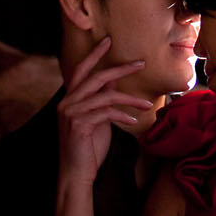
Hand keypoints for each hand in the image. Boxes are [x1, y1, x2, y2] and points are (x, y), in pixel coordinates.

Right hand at [57, 37, 152, 186]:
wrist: (76, 174)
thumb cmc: (88, 147)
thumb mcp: (97, 119)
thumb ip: (102, 98)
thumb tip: (113, 79)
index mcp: (70, 98)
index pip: (81, 70)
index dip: (94, 54)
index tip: (108, 40)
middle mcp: (67, 102)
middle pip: (96, 77)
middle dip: (120, 68)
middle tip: (140, 63)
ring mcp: (71, 113)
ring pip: (106, 96)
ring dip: (131, 99)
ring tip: (147, 103)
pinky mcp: (79, 125)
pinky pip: (107, 113)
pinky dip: (123, 116)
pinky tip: (135, 122)